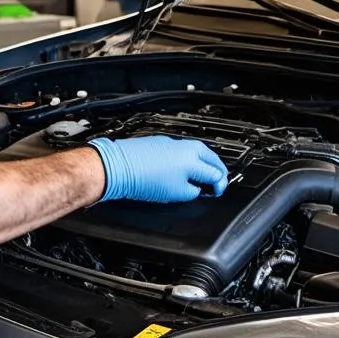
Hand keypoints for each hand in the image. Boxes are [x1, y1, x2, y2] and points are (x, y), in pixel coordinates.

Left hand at [89, 136, 228, 203]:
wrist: (118, 167)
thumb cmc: (143, 179)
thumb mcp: (177, 194)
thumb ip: (194, 191)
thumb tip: (197, 189)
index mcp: (194, 159)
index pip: (216, 173)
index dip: (219, 186)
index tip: (216, 192)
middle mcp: (186, 147)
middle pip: (211, 158)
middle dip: (217, 171)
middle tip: (217, 182)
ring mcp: (173, 143)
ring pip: (198, 152)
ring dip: (203, 163)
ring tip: (201, 176)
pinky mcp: (161, 143)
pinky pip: (182, 150)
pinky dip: (188, 159)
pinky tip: (182, 169)